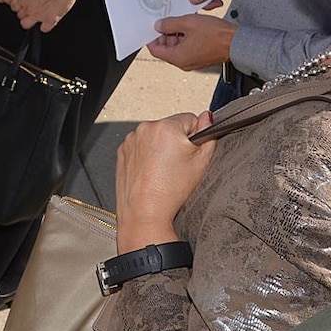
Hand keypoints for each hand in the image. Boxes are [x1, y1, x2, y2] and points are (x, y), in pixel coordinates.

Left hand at [1, 0, 77, 31]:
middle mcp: (30, 9)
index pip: (13, 7)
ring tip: (36, 14)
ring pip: (26, 25)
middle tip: (31, 5)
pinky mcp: (51, 19)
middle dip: (23, 11)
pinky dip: (45, 25)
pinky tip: (47, 18)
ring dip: (30, 21)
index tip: (23, 0)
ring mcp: (40, 16)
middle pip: (19, 16)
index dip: (18, 3)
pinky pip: (44, 29)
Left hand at [115, 113, 219, 251]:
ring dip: (160, 148)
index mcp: (166, 126)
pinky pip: (141, 147)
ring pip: (155, 137)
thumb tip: (207, 118)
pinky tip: (151, 173)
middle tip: (178, 166)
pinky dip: (147, 156)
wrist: (144, 213)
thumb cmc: (171, 191)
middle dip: (177, 142)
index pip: (190, 119)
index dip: (195, 138)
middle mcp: (145, 128)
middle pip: (171, 127)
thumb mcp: (201, 162)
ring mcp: (131, 140)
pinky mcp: (122, 152)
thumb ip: (208, 133)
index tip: (191, 154)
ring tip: (163, 172)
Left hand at [146, 12, 235, 70]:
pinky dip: (186, 36)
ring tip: (182, 21)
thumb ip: (169, 24)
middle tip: (168, 21)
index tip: (152, 28)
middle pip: (166, 49)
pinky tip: (191, 26)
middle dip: (165, 34)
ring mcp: (193, 60)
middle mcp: (184, 62)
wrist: (237, 41)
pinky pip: (187, 47)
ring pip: (177, 46)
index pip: (155, 50)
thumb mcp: (188, 23)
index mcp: (178, 58)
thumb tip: (159, 25)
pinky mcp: (201, 56)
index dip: (152, 38)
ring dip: (176, 33)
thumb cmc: (217, 36)